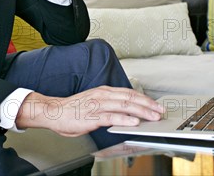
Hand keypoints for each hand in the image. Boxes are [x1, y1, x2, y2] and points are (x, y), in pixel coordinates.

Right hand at [15, 86, 163, 136]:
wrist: (53, 111)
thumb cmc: (73, 110)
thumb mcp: (95, 103)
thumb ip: (109, 106)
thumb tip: (126, 112)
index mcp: (104, 91)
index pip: (129, 93)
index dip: (144, 99)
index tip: (156, 105)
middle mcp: (102, 95)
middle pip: (130, 97)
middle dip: (148, 104)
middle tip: (160, 110)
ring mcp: (97, 105)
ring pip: (124, 105)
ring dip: (141, 111)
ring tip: (153, 116)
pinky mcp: (92, 116)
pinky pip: (111, 117)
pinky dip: (124, 119)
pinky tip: (134, 122)